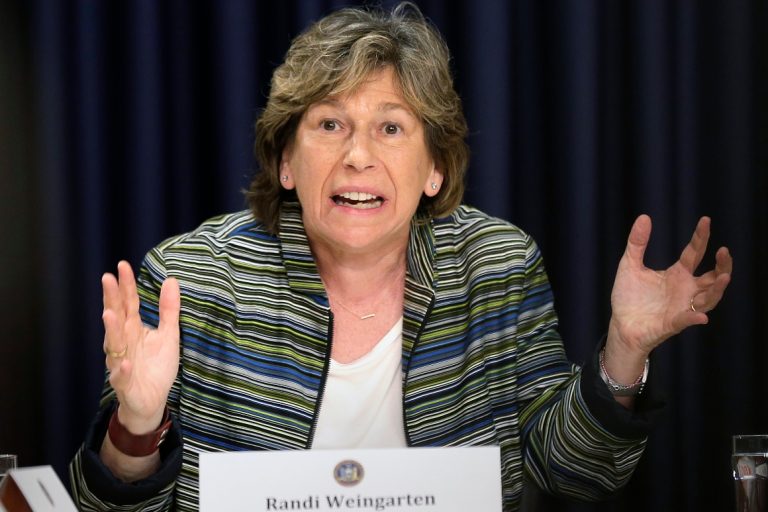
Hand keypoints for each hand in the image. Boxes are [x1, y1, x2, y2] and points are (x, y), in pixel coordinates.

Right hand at [102, 261, 179, 432]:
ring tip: (110, 314)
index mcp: (133, 329)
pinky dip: (122, 370)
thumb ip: (168, 309)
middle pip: (116, 318)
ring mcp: (121, 362)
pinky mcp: (125, 384)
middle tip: (107, 279)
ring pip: (114, 345)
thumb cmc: (156, 366)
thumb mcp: (168, 334)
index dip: (126, 286)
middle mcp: (123, 343)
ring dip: (112, 330)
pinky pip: (122, 376)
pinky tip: (125, 362)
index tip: (123, 265)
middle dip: (112, 299)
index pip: (128, 303)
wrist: (152, 401)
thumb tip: (171, 279)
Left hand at [608, 215, 731, 357]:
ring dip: (716, 289)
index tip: (706, 220)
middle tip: (724, 251)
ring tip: (723, 277)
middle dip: (722, 265)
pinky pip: (687, 320)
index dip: (701, 237)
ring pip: (708, 299)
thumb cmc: (629, 296)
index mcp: (677, 274)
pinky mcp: (672, 323)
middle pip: (711, 277)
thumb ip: (637, 243)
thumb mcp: (629, 265)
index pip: (694, 253)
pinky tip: (701, 316)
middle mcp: (685, 290)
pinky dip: (694, 318)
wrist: (620, 323)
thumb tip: (644, 217)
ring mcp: (682, 307)